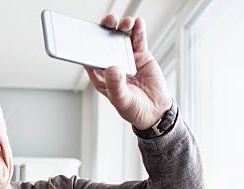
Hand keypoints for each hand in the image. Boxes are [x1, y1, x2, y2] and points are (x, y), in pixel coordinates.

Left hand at [85, 15, 172, 129]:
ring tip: (126, 23)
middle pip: (105, 43)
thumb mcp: (122, 100)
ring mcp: (126, 58)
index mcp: (101, 76)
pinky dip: (138, 31)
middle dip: (106, 30)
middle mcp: (112, 64)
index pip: (91, 58)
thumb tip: (112, 69)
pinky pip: (138, 40)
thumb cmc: (133, 108)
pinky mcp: (140, 55)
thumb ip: (116, 85)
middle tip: (108, 22)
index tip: (88, 35)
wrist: (155, 110)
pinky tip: (138, 23)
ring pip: (122, 38)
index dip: (88, 46)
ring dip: (123, 28)